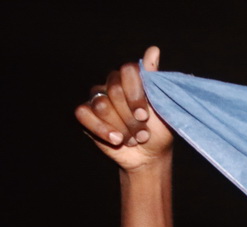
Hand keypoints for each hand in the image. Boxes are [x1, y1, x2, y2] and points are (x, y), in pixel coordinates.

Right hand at [74, 46, 172, 171]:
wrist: (149, 156)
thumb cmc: (158, 131)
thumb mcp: (163, 107)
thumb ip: (154, 78)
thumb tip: (153, 49)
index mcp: (132, 79)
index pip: (128, 71)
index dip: (135, 95)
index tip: (144, 116)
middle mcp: (113, 84)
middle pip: (115, 91)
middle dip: (130, 117)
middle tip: (142, 132)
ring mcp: (98, 98)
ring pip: (101, 105)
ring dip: (121, 127)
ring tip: (133, 139)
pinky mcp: (86, 113)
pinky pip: (84, 114)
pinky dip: (102, 129)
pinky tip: (116, 139)